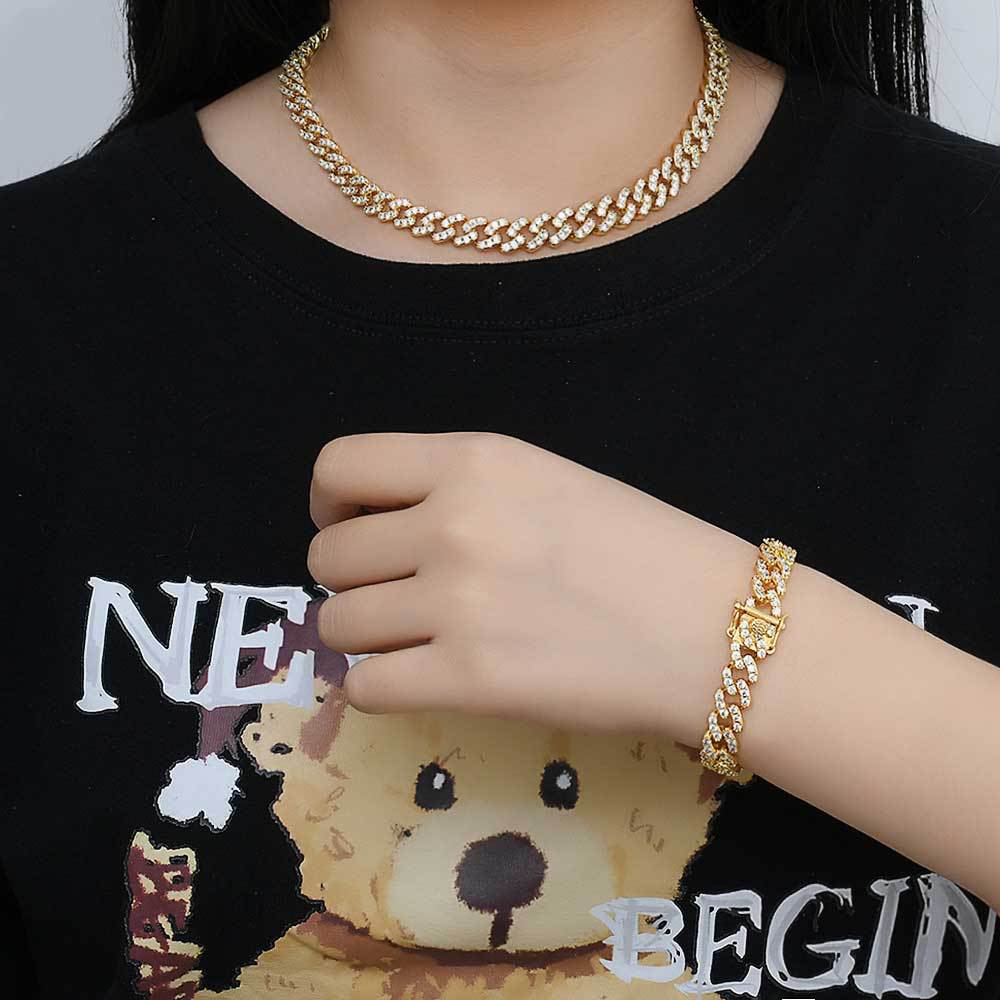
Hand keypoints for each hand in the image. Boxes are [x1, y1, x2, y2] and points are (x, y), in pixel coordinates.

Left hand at [307, 431, 754, 737]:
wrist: (713, 628)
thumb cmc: (641, 548)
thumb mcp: (545, 480)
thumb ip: (460, 490)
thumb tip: (380, 527)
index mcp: (474, 460)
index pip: (340, 467)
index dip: (328, 503)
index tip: (349, 528)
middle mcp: (454, 522)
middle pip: (329, 557)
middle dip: (352, 580)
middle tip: (397, 596)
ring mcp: (457, 603)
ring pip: (338, 624)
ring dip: (365, 636)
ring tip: (415, 641)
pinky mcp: (469, 681)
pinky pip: (364, 688)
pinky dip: (379, 688)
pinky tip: (420, 680)